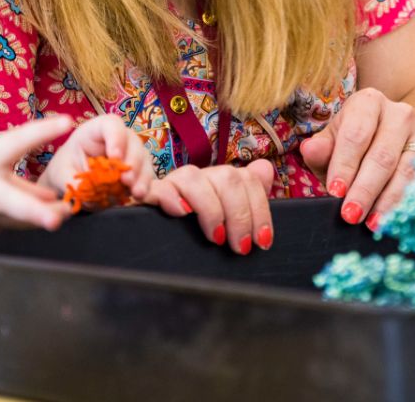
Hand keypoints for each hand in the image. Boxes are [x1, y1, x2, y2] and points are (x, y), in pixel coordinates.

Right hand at [0, 116, 75, 235]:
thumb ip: (16, 179)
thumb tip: (50, 197)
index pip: (17, 142)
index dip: (42, 132)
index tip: (68, 122)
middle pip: (14, 201)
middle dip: (38, 212)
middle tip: (63, 216)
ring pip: (17, 219)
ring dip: (35, 215)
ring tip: (51, 210)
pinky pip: (0, 225)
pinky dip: (2, 217)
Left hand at [39, 113, 156, 204]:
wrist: (71, 179)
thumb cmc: (65, 169)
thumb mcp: (61, 174)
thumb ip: (72, 181)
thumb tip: (90, 195)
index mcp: (94, 131)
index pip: (110, 124)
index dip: (116, 137)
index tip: (115, 157)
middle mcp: (116, 138)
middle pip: (132, 141)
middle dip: (132, 161)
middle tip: (126, 180)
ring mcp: (129, 152)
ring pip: (143, 157)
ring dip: (142, 175)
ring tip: (137, 192)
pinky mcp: (137, 169)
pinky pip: (146, 174)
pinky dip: (145, 185)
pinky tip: (140, 195)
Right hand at [151, 159, 275, 253]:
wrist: (154, 241)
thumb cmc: (195, 234)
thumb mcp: (226, 218)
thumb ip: (248, 195)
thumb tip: (265, 169)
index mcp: (218, 181)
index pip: (247, 179)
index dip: (260, 209)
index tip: (263, 240)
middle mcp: (198, 178)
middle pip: (226, 177)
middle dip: (240, 215)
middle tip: (241, 246)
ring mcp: (172, 185)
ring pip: (194, 178)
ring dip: (211, 209)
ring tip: (216, 238)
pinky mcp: (149, 196)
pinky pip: (158, 188)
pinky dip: (172, 198)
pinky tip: (182, 213)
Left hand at [298, 87, 414, 230]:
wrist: (388, 138)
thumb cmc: (354, 145)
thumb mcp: (332, 144)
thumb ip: (321, 149)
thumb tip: (311, 150)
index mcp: (369, 102)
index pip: (356, 135)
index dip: (344, 165)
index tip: (335, 191)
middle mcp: (401, 113)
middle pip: (382, 155)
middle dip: (365, 189)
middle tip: (351, 215)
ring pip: (407, 170)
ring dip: (388, 200)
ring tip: (373, 223)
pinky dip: (411, 201)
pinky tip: (399, 218)